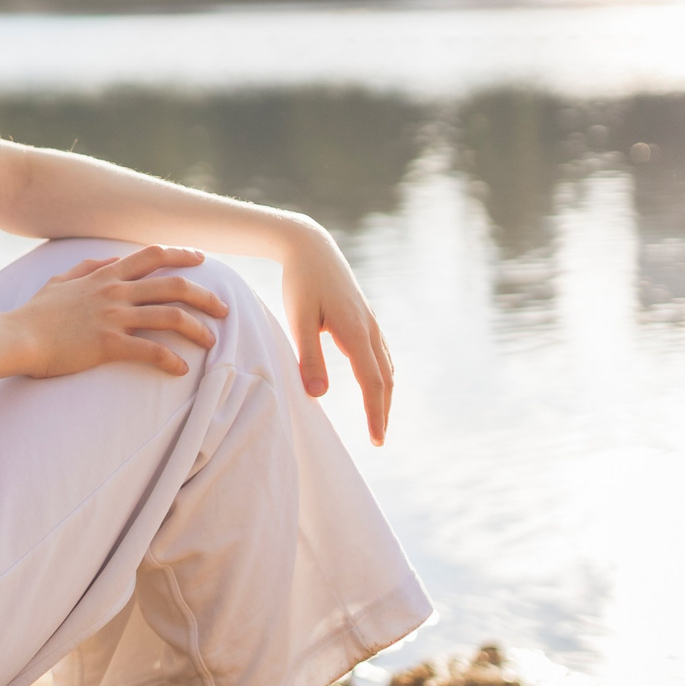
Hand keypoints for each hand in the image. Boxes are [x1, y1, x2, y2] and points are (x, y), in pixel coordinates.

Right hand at [9, 245, 228, 380]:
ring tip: (212, 341)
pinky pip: (150, 351)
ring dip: (197, 328)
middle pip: (173, 286)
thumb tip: (107, 262)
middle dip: (205, 295)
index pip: (152, 256)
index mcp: (105, 276)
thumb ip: (86, 269)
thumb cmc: (35, 314)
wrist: (17, 338)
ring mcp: (113, 317)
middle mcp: (114, 292)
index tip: (202, 260)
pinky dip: (171, 361)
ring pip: (170, 316)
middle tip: (223, 308)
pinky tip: (181, 369)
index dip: (181, 254)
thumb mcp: (59, 282)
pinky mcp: (108, 344)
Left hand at [277, 217, 394, 444]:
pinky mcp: (365, 318)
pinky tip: (374, 384)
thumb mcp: (298, 319)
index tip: (376, 439)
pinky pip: (381, 354)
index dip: (376, 413)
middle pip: (385, 379)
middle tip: (378, 438)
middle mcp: (370, 329)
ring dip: (384, 395)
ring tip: (378, 418)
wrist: (311, 246)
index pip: (372, 383)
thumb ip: (308, 356)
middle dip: (383, 410)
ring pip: (386, 366)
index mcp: (356, 332)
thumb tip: (318, 395)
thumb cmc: (301, 282)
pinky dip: (382, 376)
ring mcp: (371, 323)